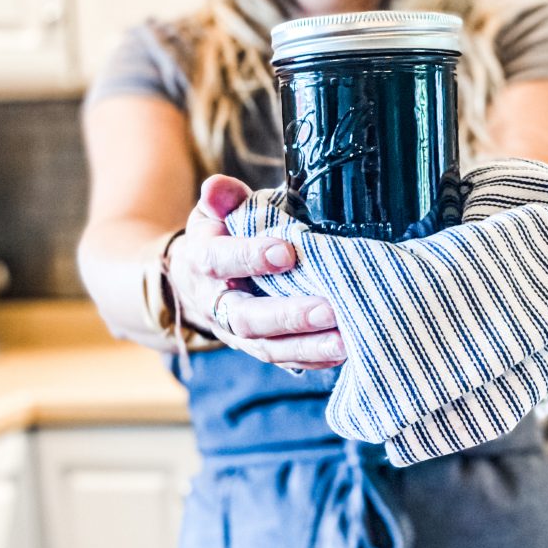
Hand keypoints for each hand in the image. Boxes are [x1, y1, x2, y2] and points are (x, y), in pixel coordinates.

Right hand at [166, 175, 345, 369]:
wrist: (201, 279)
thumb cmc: (222, 234)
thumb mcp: (216, 211)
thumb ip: (223, 198)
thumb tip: (217, 187)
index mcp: (204, 261)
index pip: (220, 260)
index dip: (250, 258)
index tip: (287, 252)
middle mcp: (217, 303)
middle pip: (246, 318)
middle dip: (288, 316)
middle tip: (328, 309)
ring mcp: (238, 333)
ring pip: (268, 347)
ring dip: (307, 346)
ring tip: (345, 341)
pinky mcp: (259, 347)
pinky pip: (285, 360)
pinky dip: (315, 358)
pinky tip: (346, 351)